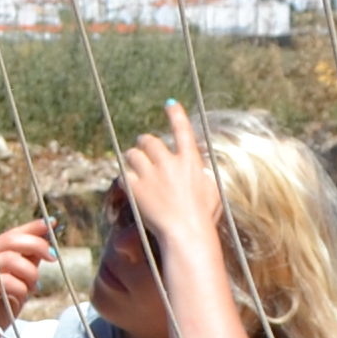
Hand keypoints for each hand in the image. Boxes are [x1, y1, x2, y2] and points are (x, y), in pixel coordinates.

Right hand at [0, 220, 54, 336]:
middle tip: (53, 258)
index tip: (51, 224)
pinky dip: (20, 289)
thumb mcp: (19, 279)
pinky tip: (20, 298)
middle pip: (10, 242)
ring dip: (30, 274)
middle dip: (36, 246)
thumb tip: (47, 235)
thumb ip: (29, 259)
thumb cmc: (1, 306)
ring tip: (33, 287)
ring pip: (10, 260)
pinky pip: (6, 281)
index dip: (31, 228)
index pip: (9, 234)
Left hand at [119, 102, 225, 254]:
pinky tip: (130, 184)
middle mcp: (170, 163)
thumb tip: (200, 171)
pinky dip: (126, 177)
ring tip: (135, 166)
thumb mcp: (212, 191)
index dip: (176, 114)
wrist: (187, 234)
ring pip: (133, 155)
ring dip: (133, 159)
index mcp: (191, 161)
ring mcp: (151, 175)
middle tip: (143, 148)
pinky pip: (124, 174)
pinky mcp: (136, 188)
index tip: (170, 104)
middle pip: (150, 140)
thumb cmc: (203, 218)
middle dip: (145, 143)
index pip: (182, 130)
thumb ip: (203, 176)